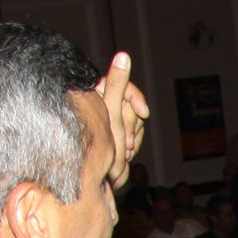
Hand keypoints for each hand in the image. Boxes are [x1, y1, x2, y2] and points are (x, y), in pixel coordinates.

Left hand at [94, 53, 150, 191]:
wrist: (97, 183)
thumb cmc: (99, 148)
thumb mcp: (110, 112)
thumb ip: (117, 82)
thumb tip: (123, 54)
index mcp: (94, 97)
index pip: (124, 88)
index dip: (135, 99)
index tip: (143, 112)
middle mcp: (99, 109)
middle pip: (131, 107)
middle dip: (132, 125)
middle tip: (125, 142)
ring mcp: (107, 124)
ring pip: (134, 122)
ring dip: (133, 137)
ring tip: (122, 151)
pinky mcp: (112, 137)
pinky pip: (133, 134)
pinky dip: (132, 145)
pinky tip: (123, 155)